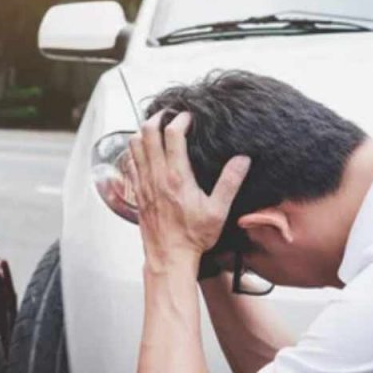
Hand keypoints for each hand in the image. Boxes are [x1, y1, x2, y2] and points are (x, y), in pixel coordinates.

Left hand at [128, 111, 250, 271]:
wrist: (169, 257)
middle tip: (169, 115)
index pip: (172, 135)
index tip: (189, 117)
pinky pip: (129, 162)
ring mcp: (143, 183)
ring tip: (156, 128)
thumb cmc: (193, 237)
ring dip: (143, 132)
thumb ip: (230, 182)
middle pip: (147, 133)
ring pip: (134, 145)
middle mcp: (156, 176)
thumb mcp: (218, 211)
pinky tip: (144, 151)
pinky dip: (134, 150)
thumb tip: (242, 159)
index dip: (180, 120)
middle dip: (158, 118)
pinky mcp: (137, 192)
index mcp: (177, 177)